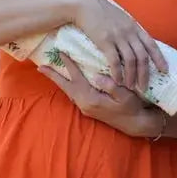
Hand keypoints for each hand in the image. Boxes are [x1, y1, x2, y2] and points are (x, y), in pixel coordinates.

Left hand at [38, 54, 162, 137]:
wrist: (136, 124)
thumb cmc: (132, 108)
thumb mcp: (125, 95)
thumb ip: (112, 86)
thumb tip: (98, 77)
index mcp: (92, 99)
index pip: (76, 79)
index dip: (69, 65)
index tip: (61, 53)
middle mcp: (85, 104)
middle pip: (66, 87)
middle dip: (53, 76)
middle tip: (40, 67)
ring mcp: (86, 108)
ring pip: (69, 91)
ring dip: (60, 81)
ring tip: (50, 71)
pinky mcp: (89, 109)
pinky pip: (75, 94)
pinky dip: (69, 86)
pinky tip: (68, 81)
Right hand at [73, 0, 167, 91]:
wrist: (84, 4)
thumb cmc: (100, 11)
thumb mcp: (121, 18)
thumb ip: (128, 29)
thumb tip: (134, 42)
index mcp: (134, 26)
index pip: (151, 44)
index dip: (159, 58)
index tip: (164, 70)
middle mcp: (129, 32)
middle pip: (142, 56)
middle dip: (145, 74)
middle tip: (144, 88)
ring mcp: (118, 36)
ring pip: (131, 60)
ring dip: (132, 76)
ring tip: (130, 87)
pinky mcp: (104, 41)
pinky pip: (114, 60)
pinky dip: (117, 72)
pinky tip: (117, 81)